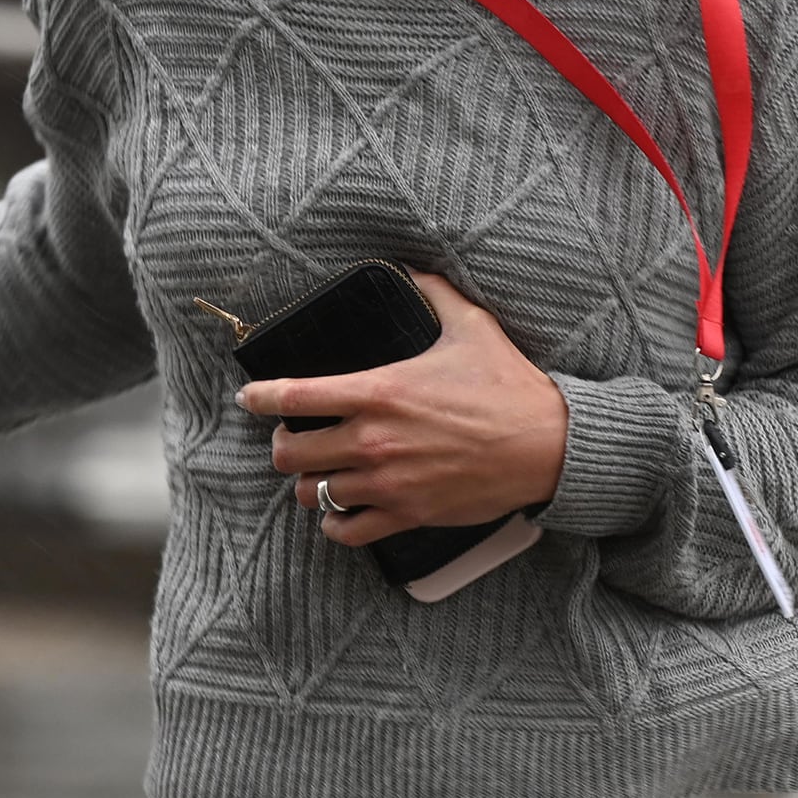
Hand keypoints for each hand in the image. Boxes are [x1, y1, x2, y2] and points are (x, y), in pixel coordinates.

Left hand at [242, 273, 568, 546]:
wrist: (547, 445)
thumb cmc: (508, 385)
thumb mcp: (470, 326)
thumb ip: (433, 292)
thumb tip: (410, 266)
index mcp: (379, 391)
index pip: (295, 396)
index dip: (261, 396)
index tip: (251, 396)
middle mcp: (373, 439)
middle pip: (290, 452)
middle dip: (282, 444)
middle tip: (290, 437)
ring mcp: (387, 481)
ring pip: (313, 493)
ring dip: (308, 482)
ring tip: (316, 472)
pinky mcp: (407, 514)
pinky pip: (347, 531)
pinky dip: (334, 522)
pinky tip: (338, 511)